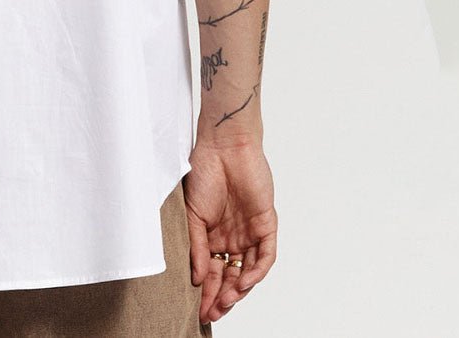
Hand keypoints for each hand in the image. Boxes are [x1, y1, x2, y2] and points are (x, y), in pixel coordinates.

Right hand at [184, 138, 277, 324]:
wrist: (223, 146)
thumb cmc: (203, 171)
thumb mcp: (192, 213)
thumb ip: (196, 246)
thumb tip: (197, 279)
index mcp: (212, 235)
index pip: (212, 272)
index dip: (206, 292)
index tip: (199, 309)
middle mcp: (232, 238)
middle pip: (231, 276)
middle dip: (222, 297)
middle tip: (212, 312)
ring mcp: (249, 232)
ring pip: (249, 271)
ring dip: (239, 289)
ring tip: (227, 302)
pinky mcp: (266, 225)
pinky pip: (265, 255)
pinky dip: (257, 271)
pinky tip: (244, 281)